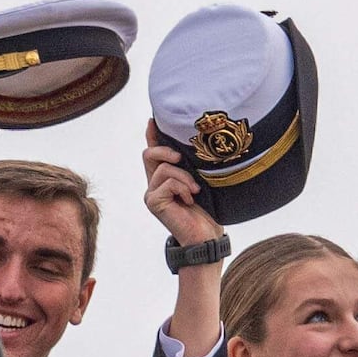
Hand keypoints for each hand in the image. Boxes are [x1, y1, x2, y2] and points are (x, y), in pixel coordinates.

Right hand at [143, 118, 224, 246]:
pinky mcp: (153, 202)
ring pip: (163, 168)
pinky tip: (190, 200)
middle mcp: (155, 185)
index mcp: (166, 179)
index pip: (154, 153)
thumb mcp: (202, 181)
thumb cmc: (208, 212)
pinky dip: (182, 188)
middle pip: (149, 154)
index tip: (154, 119)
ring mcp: (152, 193)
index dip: (152, 135)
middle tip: (181, 157)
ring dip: (184, 177)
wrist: (207, 236)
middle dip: (165, 150)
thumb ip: (192, 166)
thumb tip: (195, 144)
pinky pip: (167, 182)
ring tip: (196, 191)